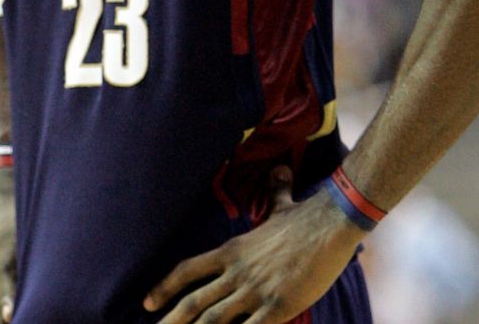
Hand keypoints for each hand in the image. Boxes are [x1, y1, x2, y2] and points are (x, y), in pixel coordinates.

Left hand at [143, 168, 364, 322]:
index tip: (148, 301)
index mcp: (233, 250)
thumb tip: (280, 170)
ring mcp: (256, 291)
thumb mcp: (283, 204)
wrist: (330, 224)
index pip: (188, 269)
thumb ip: (276, 192)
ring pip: (215, 320)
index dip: (166, 287)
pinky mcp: (278, 307)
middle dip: (172, 319)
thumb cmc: (307, 217)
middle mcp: (238, 272)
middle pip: (195, 301)